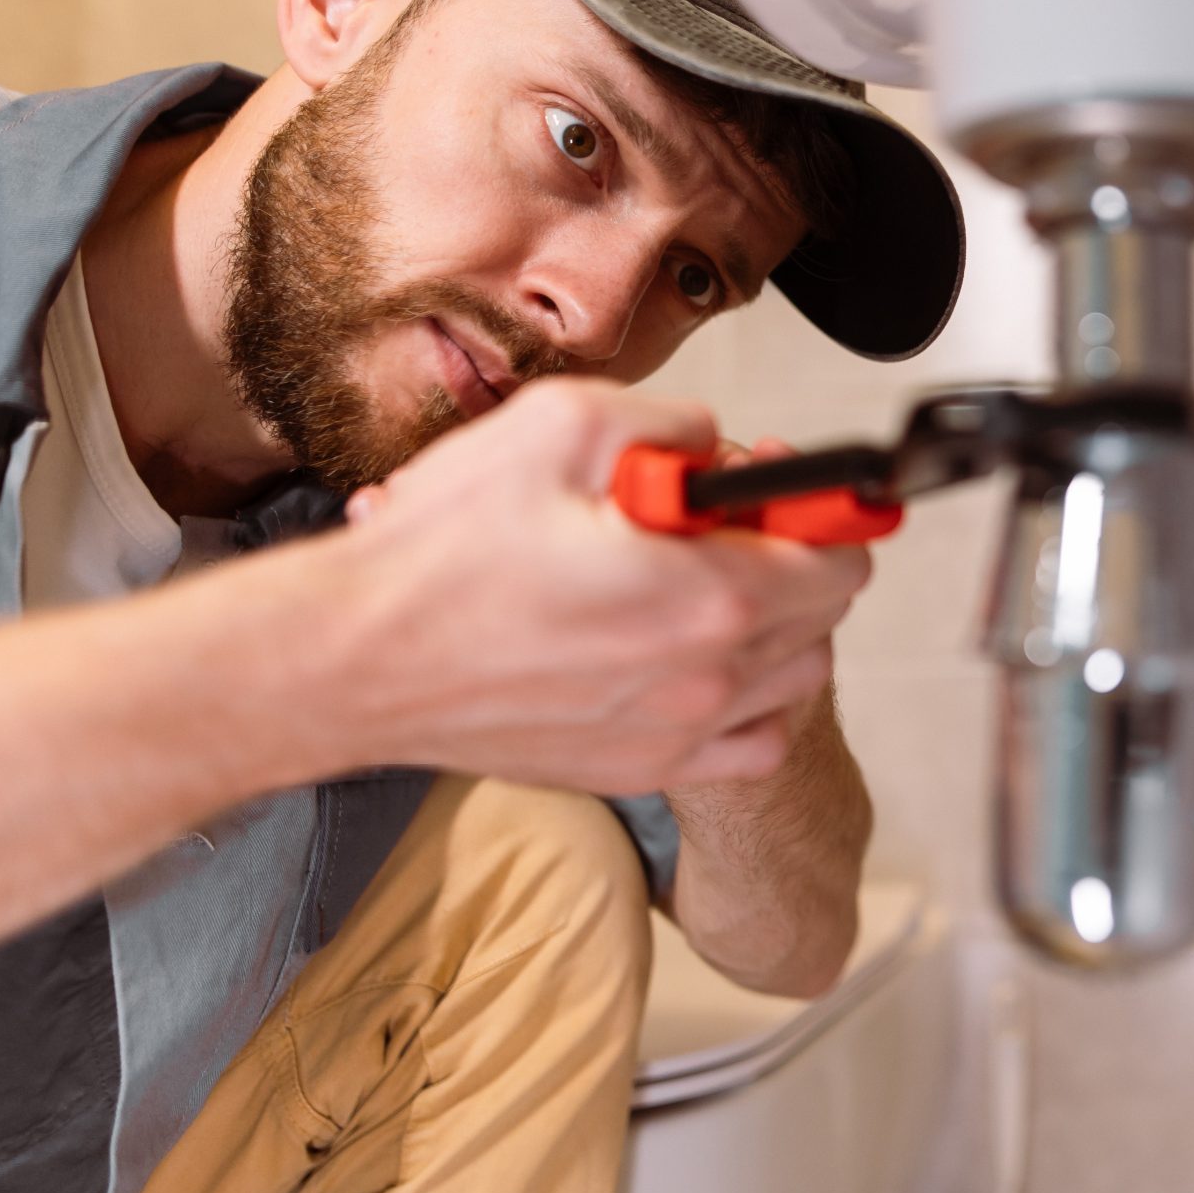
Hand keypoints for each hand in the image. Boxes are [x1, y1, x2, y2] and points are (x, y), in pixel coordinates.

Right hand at [319, 378, 871, 792]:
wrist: (354, 660)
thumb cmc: (439, 555)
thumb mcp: (561, 425)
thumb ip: (671, 422)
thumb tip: (714, 442)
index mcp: (706, 593)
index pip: (839, 554)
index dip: (820, 506)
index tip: (780, 484)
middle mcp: (707, 678)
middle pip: (824, 613)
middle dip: (790, 553)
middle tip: (717, 519)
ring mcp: (677, 735)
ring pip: (794, 677)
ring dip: (774, 624)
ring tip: (699, 583)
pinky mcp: (641, 770)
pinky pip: (750, 744)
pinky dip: (747, 700)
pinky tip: (693, 659)